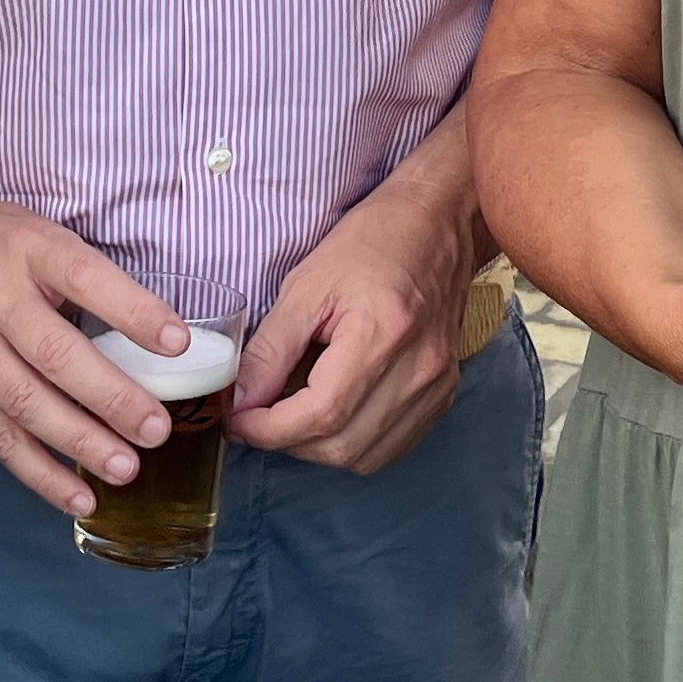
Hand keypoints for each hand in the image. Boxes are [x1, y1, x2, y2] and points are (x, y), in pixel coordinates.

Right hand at [0, 180, 191, 519]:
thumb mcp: (41, 233)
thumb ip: (89, 279)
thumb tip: (158, 336)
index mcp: (27, 248)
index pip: (84, 277)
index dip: (132, 312)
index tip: (177, 343)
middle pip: (54, 354)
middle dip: (110, 399)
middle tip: (156, 430)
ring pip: (23, 403)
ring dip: (77, 443)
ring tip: (125, 469)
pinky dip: (38, 472)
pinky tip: (78, 496)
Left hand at [228, 150, 486, 474]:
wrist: (439, 225)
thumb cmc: (372, 242)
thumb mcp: (307, 283)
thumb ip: (271, 348)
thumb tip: (239, 399)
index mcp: (383, 334)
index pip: (321, 414)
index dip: (270, 429)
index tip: (238, 421)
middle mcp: (419, 370)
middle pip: (342, 445)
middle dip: (288, 442)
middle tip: (257, 418)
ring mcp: (437, 386)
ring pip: (366, 457)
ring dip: (319, 448)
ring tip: (293, 416)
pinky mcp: (444, 393)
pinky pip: (392, 446)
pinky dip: (354, 444)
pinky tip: (333, 416)